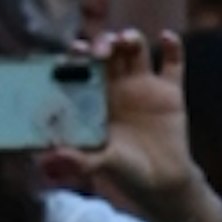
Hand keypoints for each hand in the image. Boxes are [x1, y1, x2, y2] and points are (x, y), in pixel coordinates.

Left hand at [76, 28, 195, 221]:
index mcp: (96, 95)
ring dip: (131, 37)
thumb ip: (78, 159)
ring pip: (136, 48)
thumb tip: (48, 161)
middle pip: (108, 49)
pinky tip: (167, 37)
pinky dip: (173, 47)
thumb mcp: (101, 164)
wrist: (162, 184)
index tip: (76, 52)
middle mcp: (118, 84)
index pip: (82, 63)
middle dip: (103, 42)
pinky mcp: (170, 93)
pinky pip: (173, 63)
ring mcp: (144, 86)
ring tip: (128, 41)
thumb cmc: (126, 172)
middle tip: (102, 51)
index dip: (78, 52)